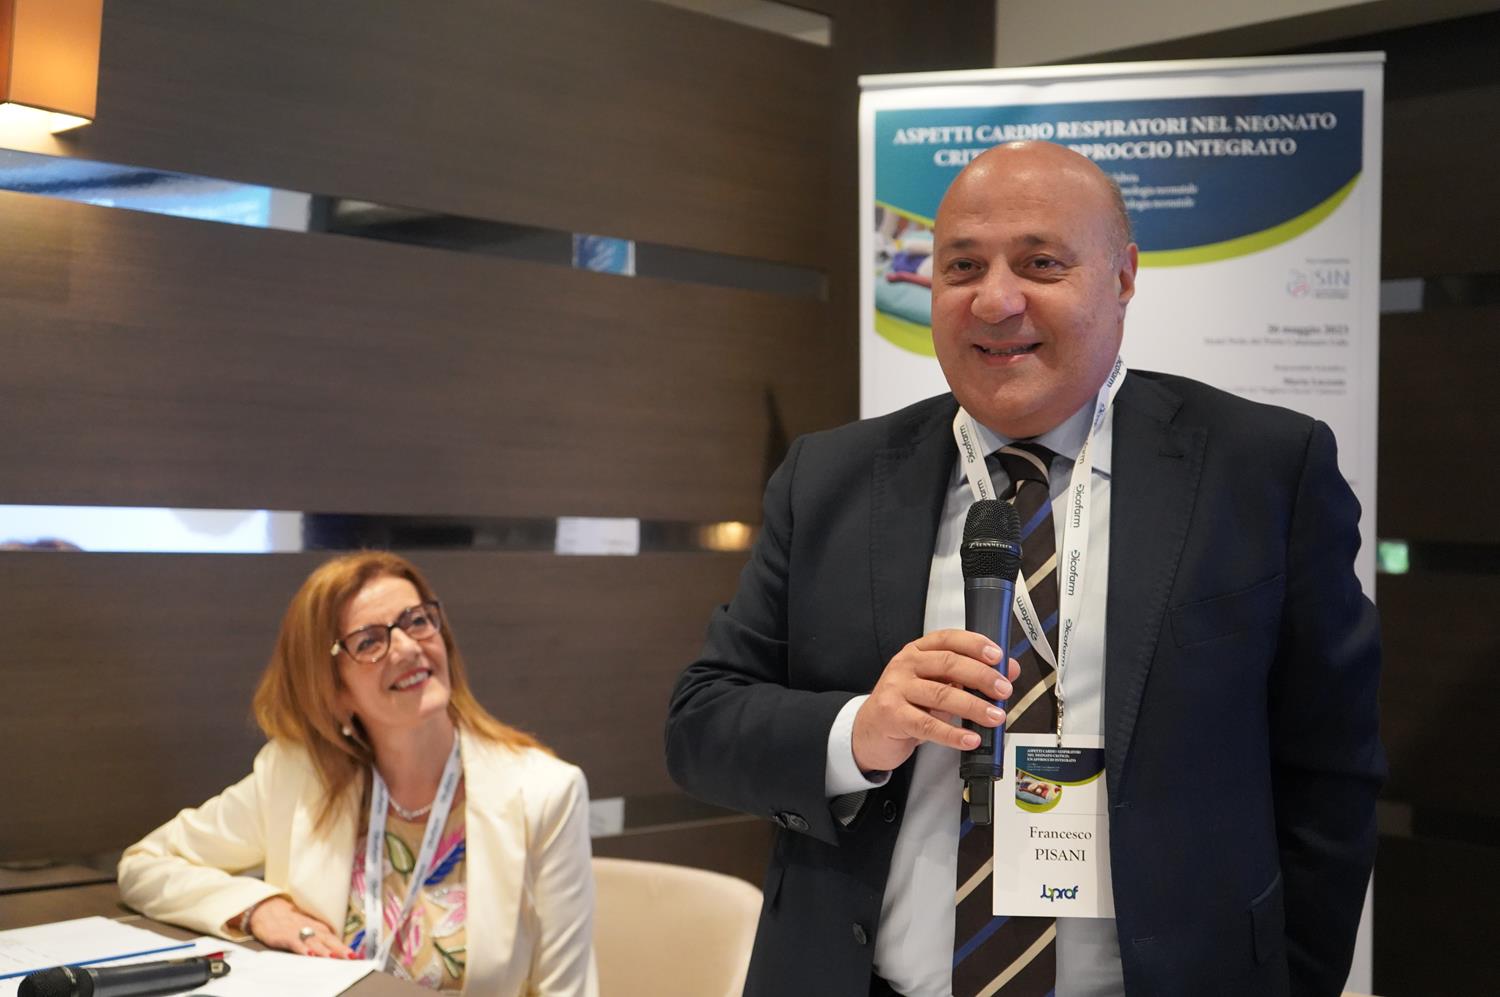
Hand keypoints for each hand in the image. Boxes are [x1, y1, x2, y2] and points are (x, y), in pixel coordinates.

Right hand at [247, 896, 356, 958]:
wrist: (268, 909)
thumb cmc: (290, 921)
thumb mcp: (308, 928)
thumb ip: (320, 939)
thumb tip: (335, 951)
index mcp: (318, 927)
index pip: (335, 939)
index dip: (345, 947)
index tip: (355, 956)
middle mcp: (312, 928)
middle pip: (328, 940)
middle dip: (340, 949)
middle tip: (351, 957)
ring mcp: (299, 931)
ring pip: (314, 941)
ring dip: (324, 950)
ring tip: (333, 957)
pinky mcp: (286, 935)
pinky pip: (296, 942)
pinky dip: (303, 948)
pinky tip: (309, 954)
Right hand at [851, 629, 1019, 773]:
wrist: (869, 731)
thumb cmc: (906, 704)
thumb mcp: (937, 685)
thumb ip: (970, 675)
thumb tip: (1009, 671)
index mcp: (918, 651)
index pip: (948, 639)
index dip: (975, 644)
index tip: (998, 656)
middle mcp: (906, 665)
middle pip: (948, 664)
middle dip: (981, 676)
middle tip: (1003, 690)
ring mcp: (897, 689)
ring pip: (941, 694)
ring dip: (973, 707)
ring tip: (994, 717)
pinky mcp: (892, 715)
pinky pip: (927, 725)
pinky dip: (952, 734)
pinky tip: (970, 739)